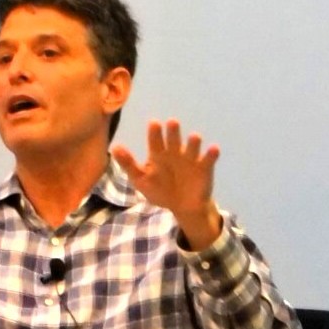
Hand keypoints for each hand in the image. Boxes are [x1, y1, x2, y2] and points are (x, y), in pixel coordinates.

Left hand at [111, 119, 222, 248]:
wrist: (181, 206)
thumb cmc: (159, 189)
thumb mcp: (141, 179)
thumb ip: (128, 164)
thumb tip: (114, 148)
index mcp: (158, 153)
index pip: (155, 141)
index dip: (155, 133)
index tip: (154, 124)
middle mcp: (174, 152)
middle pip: (173, 139)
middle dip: (173, 132)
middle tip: (172, 122)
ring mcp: (190, 159)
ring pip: (192, 147)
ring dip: (193, 142)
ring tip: (194, 137)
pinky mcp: (204, 168)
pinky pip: (208, 159)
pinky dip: (211, 154)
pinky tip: (213, 149)